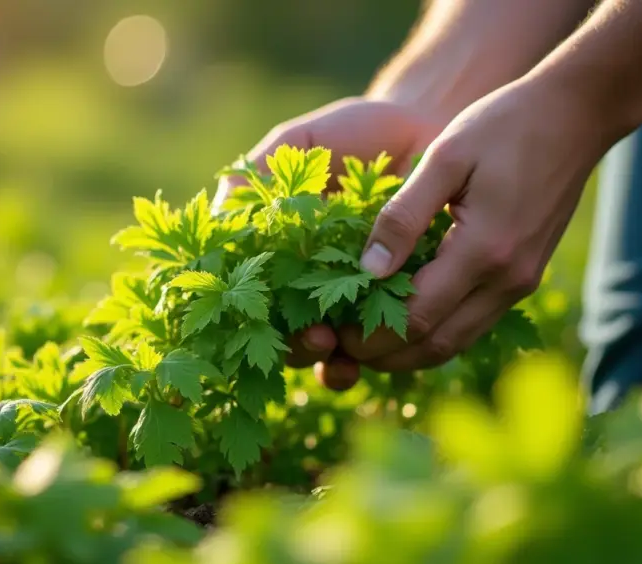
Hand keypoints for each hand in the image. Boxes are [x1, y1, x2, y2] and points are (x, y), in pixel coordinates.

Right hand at [213, 96, 442, 389]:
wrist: (426, 124)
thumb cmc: (354, 135)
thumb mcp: (297, 144)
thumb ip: (254, 176)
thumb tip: (214, 221)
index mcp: (281, 253)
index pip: (254, 299)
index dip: (250, 318)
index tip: (257, 319)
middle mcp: (315, 283)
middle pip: (293, 334)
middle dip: (300, 346)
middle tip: (317, 339)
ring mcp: (359, 295)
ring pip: (338, 348)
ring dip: (336, 360)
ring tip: (343, 349)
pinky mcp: (403, 299)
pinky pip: (391, 339)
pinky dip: (384, 352)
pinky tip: (385, 349)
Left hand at [341, 77, 611, 371]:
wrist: (576, 116)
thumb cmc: (503, 125)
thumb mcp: (445, 158)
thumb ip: (404, 215)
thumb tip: (367, 269)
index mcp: (485, 250)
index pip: (416, 317)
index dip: (371, 334)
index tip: (335, 333)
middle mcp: (507, 279)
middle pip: (436, 344)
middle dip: (385, 355)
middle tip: (342, 348)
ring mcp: (521, 283)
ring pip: (457, 342)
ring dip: (410, 351)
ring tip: (366, 343)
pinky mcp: (525, 278)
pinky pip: (474, 322)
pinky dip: (436, 332)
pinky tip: (405, 319)